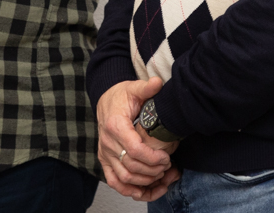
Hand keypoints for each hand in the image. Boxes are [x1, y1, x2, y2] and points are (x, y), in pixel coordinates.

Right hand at [96, 78, 180, 200]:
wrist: (106, 102)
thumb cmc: (121, 96)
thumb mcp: (134, 88)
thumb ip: (146, 88)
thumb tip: (158, 83)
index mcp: (115, 125)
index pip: (134, 149)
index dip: (153, 157)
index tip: (167, 157)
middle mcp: (107, 142)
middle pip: (131, 166)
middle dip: (153, 170)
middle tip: (169, 166)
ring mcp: (105, 154)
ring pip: (125, 177)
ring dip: (145, 181)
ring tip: (162, 175)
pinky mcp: (105, 161)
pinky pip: (114, 181)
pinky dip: (129, 190)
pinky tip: (145, 191)